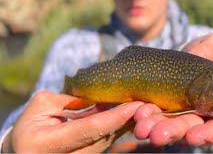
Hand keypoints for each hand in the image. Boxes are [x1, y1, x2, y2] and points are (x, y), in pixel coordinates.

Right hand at [5, 91, 142, 152]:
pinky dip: (124, 124)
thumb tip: (101, 98)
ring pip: (113, 137)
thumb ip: (71, 102)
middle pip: (108, 135)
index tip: (136, 105)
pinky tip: (137, 111)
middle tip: (152, 103)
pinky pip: (110, 137)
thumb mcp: (43, 107)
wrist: (26, 150)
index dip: (115, 116)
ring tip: (150, 105)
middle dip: (131, 119)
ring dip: (131, 121)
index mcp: (53, 144)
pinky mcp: (92, 153)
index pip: (91, 129)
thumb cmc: (30, 126)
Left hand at [133, 33, 212, 145]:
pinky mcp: (157, 107)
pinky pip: (148, 113)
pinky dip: (140, 115)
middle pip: (187, 130)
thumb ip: (212, 48)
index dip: (207, 134)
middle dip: (172, 132)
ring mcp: (175, 113)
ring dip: (154, 127)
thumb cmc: (208, 52)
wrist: (184, 53)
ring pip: (165, 125)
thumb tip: (198, 55)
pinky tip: (134, 113)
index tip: (193, 136)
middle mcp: (198, 115)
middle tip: (158, 135)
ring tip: (142, 127)